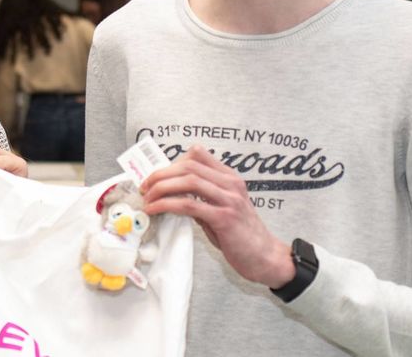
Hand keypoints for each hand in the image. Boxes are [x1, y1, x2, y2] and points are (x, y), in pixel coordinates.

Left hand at [140, 145, 293, 287]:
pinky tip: (155, 210)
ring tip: (148, 198)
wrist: (266, 258)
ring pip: (188, 181)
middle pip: (188, 165)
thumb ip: (202, 198)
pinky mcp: (224, 218)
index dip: (173, 161)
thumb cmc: (242, 236)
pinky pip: (189, 205)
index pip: (198, 154)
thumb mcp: (223, 209)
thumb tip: (172, 194)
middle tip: (146, 186)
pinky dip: (167, 205)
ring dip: (161, 187)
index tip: (158, 175)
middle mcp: (231, 184)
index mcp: (230, 178)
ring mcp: (229, 200)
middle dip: (161, 173)